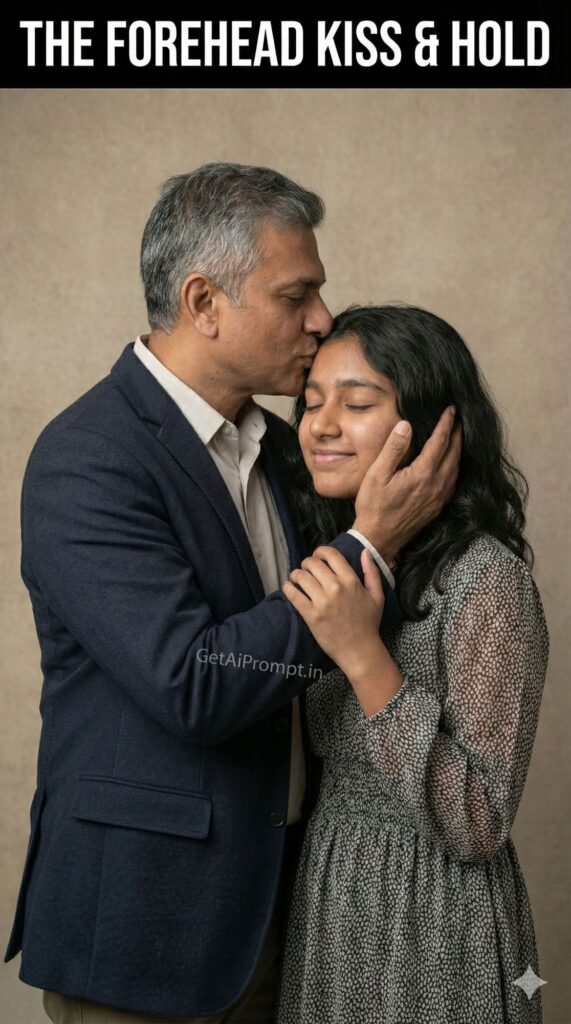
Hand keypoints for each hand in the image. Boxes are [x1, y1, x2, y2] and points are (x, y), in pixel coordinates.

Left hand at [282, 546, 383, 673]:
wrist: (359, 651)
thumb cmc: (368, 623)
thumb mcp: (377, 596)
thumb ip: (371, 572)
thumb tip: (365, 551)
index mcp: (351, 581)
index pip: (331, 554)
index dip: (320, 551)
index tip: (317, 556)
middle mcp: (336, 588)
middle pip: (312, 563)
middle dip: (307, 563)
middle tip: (306, 569)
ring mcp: (322, 602)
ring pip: (300, 576)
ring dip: (296, 575)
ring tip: (296, 579)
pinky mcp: (311, 615)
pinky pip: (293, 594)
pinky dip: (288, 588)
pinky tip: (289, 588)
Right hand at [353, 406, 460, 560]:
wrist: (378, 539)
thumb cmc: (373, 507)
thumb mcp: (377, 474)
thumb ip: (393, 449)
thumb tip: (406, 425)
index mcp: (422, 474)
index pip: (440, 442)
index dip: (446, 423)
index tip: (451, 410)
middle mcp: (436, 485)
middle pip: (454, 453)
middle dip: (457, 434)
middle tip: (458, 419)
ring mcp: (438, 498)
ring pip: (456, 468)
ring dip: (458, 450)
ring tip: (456, 437)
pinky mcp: (437, 507)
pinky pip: (453, 482)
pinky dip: (455, 467)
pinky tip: (451, 465)